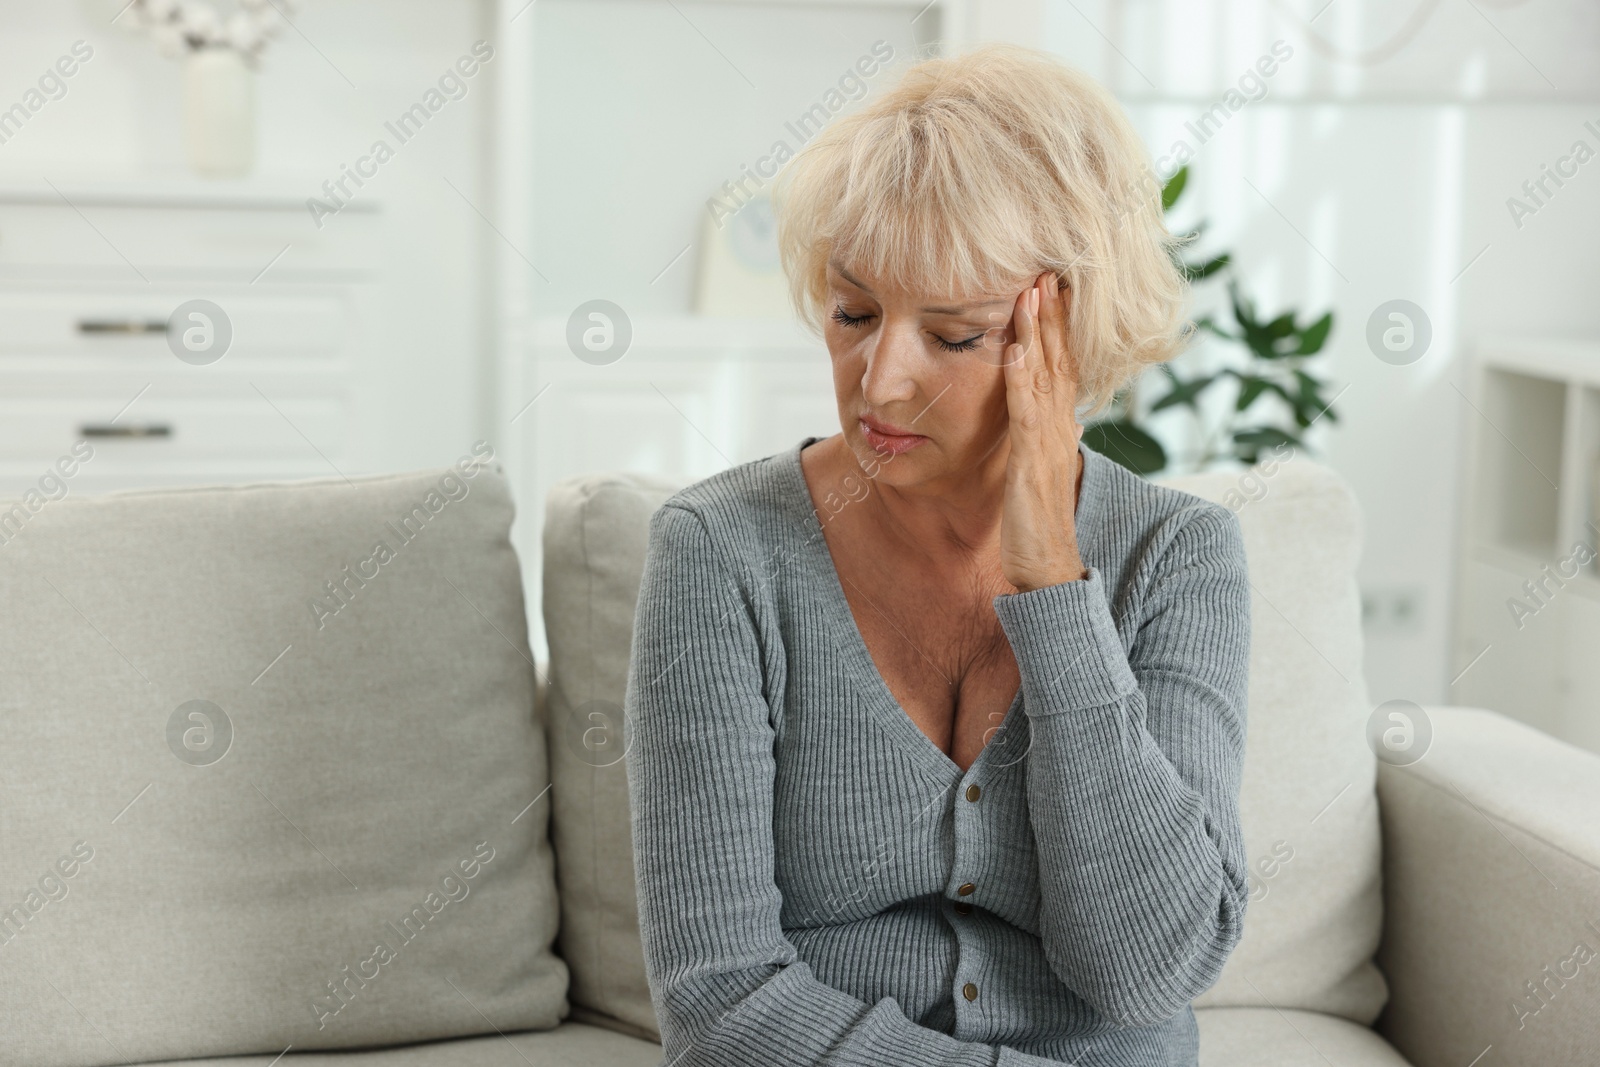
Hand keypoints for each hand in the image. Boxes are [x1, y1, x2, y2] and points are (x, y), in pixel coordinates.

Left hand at [999, 272, 1087, 592]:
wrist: (1046, 568)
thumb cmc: (1036, 524)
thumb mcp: (1035, 471)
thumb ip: (1036, 439)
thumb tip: (1040, 417)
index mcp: (1058, 428)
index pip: (1062, 366)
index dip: (1058, 326)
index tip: (1051, 287)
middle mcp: (1059, 429)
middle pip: (1059, 360)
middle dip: (1052, 315)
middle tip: (1048, 269)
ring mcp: (1048, 444)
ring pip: (1046, 377)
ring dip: (1040, 332)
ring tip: (1033, 292)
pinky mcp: (1032, 463)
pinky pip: (1027, 413)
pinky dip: (1023, 379)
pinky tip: (1016, 351)